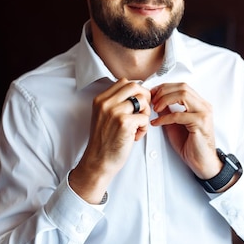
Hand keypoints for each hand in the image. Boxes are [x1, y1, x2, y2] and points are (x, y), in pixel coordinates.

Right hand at [69, 78, 150, 202]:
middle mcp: (106, 103)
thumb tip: (137, 94)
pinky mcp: (124, 123)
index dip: (136, 90)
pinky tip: (135, 136)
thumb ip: (115, 103)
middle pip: (134, 86)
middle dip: (144, 97)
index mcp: (100, 99)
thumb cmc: (103, 142)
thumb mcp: (103, 116)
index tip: (138, 102)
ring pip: (142, 101)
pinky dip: (144, 128)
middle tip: (143, 111)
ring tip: (138, 126)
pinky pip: (144, 118)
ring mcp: (115, 112)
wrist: (98, 161)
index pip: (123, 82)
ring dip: (145, 113)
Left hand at [150, 83, 220, 178]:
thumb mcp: (175, 124)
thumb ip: (168, 111)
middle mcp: (203, 106)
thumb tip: (156, 101)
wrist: (203, 163)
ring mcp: (204, 113)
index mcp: (199, 104)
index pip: (182, 86)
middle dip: (163, 91)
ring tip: (155, 108)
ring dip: (165, 100)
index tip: (152, 93)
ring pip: (183, 95)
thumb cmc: (191, 145)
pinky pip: (179, 115)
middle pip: (182, 87)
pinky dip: (165, 117)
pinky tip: (157, 122)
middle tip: (152, 100)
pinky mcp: (200, 123)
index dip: (165, 87)